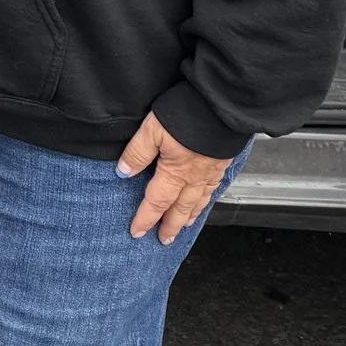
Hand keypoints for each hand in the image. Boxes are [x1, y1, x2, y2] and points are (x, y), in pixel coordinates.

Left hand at [117, 112, 233, 244]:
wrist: (221, 106)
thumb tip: (123, 172)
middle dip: (171, 225)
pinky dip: (206, 199)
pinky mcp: (222, 162)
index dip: (145, 218)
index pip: (156, 202)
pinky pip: (213, 188)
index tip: (137, 232)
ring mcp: (211, 170)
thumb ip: (137, 153)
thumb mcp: (152, 129)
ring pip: (199, 201)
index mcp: (175, 172)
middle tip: (165, 239)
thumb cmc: (186, 114)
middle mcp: (195, 177)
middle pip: (180, 208)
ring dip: (190, 216)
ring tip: (185, 225)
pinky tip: (204, 199)